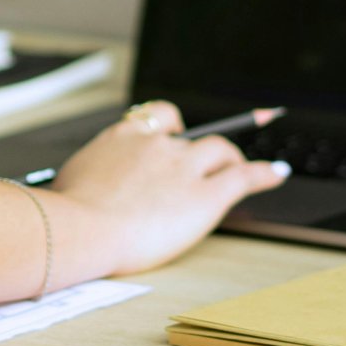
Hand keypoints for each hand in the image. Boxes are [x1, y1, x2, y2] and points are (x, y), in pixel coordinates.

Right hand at [47, 99, 288, 276]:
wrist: (81, 228)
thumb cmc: (68, 215)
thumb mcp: (70, 180)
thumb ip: (91, 176)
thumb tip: (83, 187)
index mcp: (122, 138)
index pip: (158, 117)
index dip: (173, 126)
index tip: (178, 130)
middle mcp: (156, 144)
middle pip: (193, 136)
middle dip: (203, 147)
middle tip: (212, 158)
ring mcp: (183, 167)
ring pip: (220, 152)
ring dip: (231, 160)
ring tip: (242, 168)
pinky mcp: (205, 196)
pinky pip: (243, 177)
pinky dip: (264, 173)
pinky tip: (277, 173)